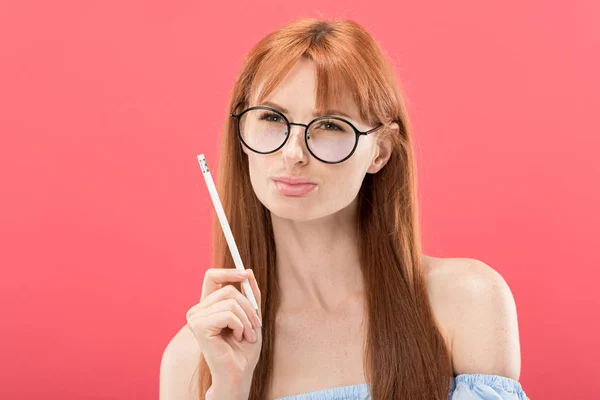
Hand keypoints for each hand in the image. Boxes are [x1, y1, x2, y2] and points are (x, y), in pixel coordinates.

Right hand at [186, 268, 261, 395]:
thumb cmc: (243, 349)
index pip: (212, 276)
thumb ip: (250, 295)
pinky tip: (238, 338)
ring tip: (247, 335)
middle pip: (228, 289)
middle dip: (249, 306)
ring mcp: (195, 318)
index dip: (228, 271)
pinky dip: (240, 326)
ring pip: (231, 301)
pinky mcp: (199, 327)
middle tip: (256, 325)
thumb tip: (248, 271)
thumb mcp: (251, 315)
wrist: (239, 374)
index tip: (246, 274)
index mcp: (207, 306)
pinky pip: (229, 314)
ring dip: (246, 319)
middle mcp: (197, 310)